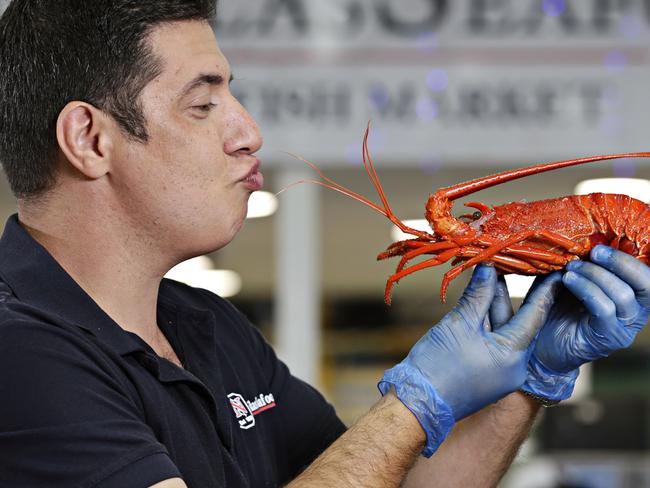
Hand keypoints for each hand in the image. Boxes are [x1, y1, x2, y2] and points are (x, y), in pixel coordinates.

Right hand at [378, 264, 560, 456]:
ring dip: (498, 308)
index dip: (544, 290)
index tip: (555, 271)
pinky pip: (494, 344)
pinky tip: (481, 303)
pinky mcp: (487, 377)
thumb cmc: (438, 366)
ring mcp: (501, 375)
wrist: (417, 405)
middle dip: (517, 296)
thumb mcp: (459, 323)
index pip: (535, 316)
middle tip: (526, 269)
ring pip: (505, 333)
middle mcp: (515, 369)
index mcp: (514, 356)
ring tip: (496, 278)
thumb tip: (488, 268)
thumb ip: (478, 294)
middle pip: (520, 324)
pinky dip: (489, 324)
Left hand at [494, 246, 649, 401]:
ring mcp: (623, 326)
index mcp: (631, 294)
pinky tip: (568, 280)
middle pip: (646, 283)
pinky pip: (605, 309)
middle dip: (620, 262)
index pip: (646, 273)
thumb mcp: (565, 279)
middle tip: (594, 251)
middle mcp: (634, 311)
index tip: (603, 241)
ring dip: (596, 275)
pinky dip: (587, 290)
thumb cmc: (554, 308)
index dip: (630, 255)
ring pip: (623, 294)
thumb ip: (575, 262)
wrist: (539, 345)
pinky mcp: (608, 338)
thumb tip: (573, 238)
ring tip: (571, 268)